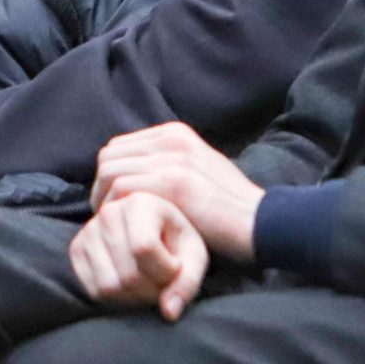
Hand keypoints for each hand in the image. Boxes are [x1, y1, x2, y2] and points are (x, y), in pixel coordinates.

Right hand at [69, 194, 209, 320]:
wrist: (153, 232)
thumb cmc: (177, 243)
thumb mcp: (194, 257)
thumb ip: (187, 283)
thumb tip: (169, 313)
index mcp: (140, 202)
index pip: (144, 249)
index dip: (165, 271)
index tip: (176, 267)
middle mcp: (109, 212)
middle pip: (128, 274)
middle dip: (152, 290)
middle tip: (162, 282)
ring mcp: (88, 231)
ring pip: (109, 287)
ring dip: (134, 297)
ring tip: (147, 282)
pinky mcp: (77, 250)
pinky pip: (94, 291)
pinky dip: (115, 298)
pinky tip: (129, 284)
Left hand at [90, 122, 263, 262]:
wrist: (262, 222)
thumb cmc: (230, 208)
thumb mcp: (199, 171)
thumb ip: (167, 165)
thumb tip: (133, 174)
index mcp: (175, 134)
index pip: (118, 146)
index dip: (110, 176)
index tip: (114, 203)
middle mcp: (170, 139)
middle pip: (108, 156)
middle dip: (102, 187)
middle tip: (110, 216)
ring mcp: (171, 159)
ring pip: (109, 172)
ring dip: (105, 201)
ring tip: (115, 225)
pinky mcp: (172, 183)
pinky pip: (121, 190)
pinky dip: (116, 211)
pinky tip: (126, 229)